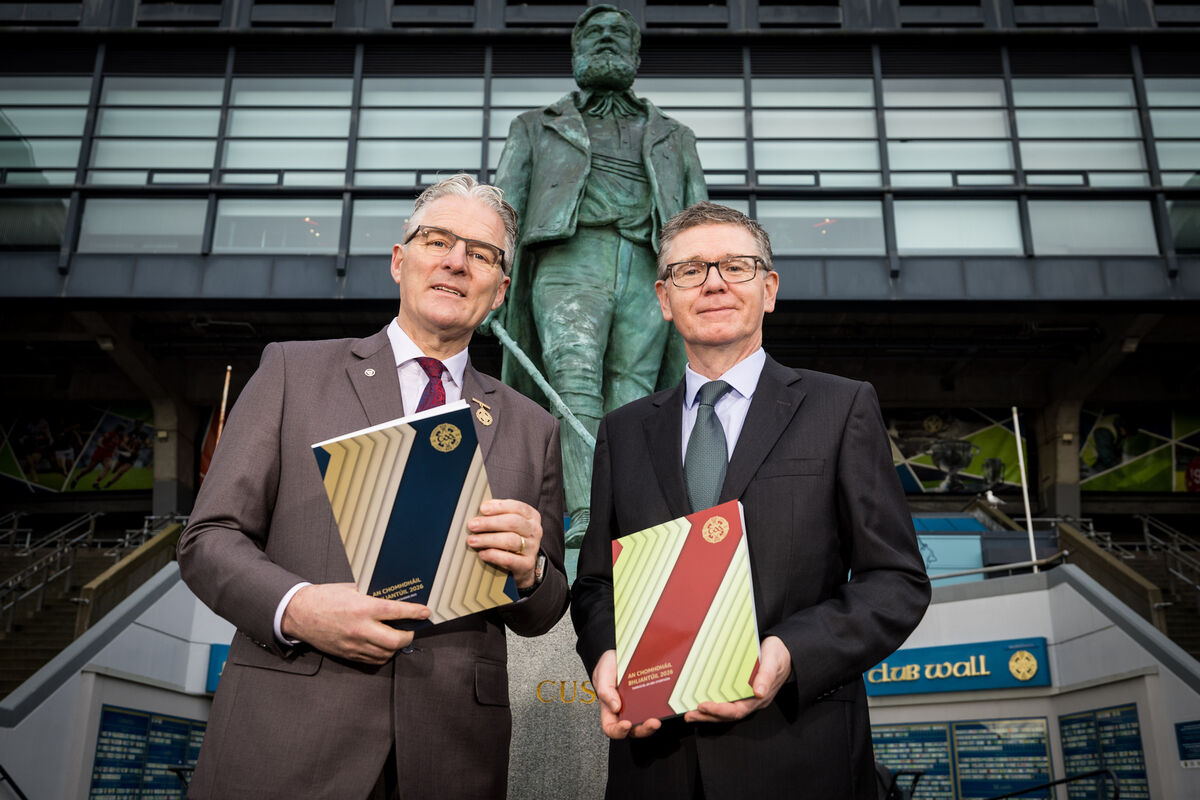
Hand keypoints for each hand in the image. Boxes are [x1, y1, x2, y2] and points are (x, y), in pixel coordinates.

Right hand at [280, 583, 429, 664]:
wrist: (299, 613)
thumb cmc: (325, 597)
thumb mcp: (351, 588)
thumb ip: (372, 594)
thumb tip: (392, 596)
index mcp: (362, 608)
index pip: (396, 611)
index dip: (414, 612)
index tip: (425, 612)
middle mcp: (360, 628)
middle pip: (395, 640)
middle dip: (409, 636)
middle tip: (412, 629)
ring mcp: (354, 644)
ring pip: (385, 653)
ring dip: (396, 647)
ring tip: (398, 636)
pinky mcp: (348, 654)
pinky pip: (372, 659)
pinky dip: (382, 654)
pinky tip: (383, 646)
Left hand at [466, 498, 542, 588]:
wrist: (524, 564)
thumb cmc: (512, 537)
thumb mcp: (510, 523)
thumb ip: (499, 514)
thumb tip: (481, 508)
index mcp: (532, 516)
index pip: (517, 507)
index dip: (499, 507)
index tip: (482, 508)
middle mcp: (534, 530)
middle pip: (513, 522)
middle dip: (489, 523)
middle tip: (472, 525)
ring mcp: (532, 548)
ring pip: (510, 540)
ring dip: (488, 539)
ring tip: (472, 540)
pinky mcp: (527, 564)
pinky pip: (509, 559)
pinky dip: (493, 555)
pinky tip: (482, 553)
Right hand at [592, 649, 661, 739]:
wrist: (623, 650)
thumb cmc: (609, 664)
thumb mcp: (602, 673)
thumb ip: (604, 690)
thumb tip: (615, 707)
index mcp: (610, 709)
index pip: (611, 728)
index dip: (618, 731)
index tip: (626, 724)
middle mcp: (625, 711)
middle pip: (633, 730)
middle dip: (643, 729)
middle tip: (652, 722)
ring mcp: (639, 706)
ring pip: (647, 722)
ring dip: (653, 724)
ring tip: (659, 718)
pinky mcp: (651, 698)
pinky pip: (657, 707)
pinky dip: (662, 709)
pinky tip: (666, 704)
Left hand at [684, 635, 791, 723]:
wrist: (785, 653)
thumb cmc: (778, 655)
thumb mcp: (774, 661)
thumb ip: (766, 675)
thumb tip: (759, 692)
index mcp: (760, 697)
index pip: (737, 710)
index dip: (719, 710)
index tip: (703, 706)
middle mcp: (752, 701)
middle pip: (728, 715)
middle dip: (708, 716)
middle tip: (689, 715)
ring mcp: (746, 698)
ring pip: (725, 711)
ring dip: (707, 714)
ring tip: (690, 714)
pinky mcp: (741, 692)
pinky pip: (725, 702)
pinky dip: (712, 705)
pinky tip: (699, 703)